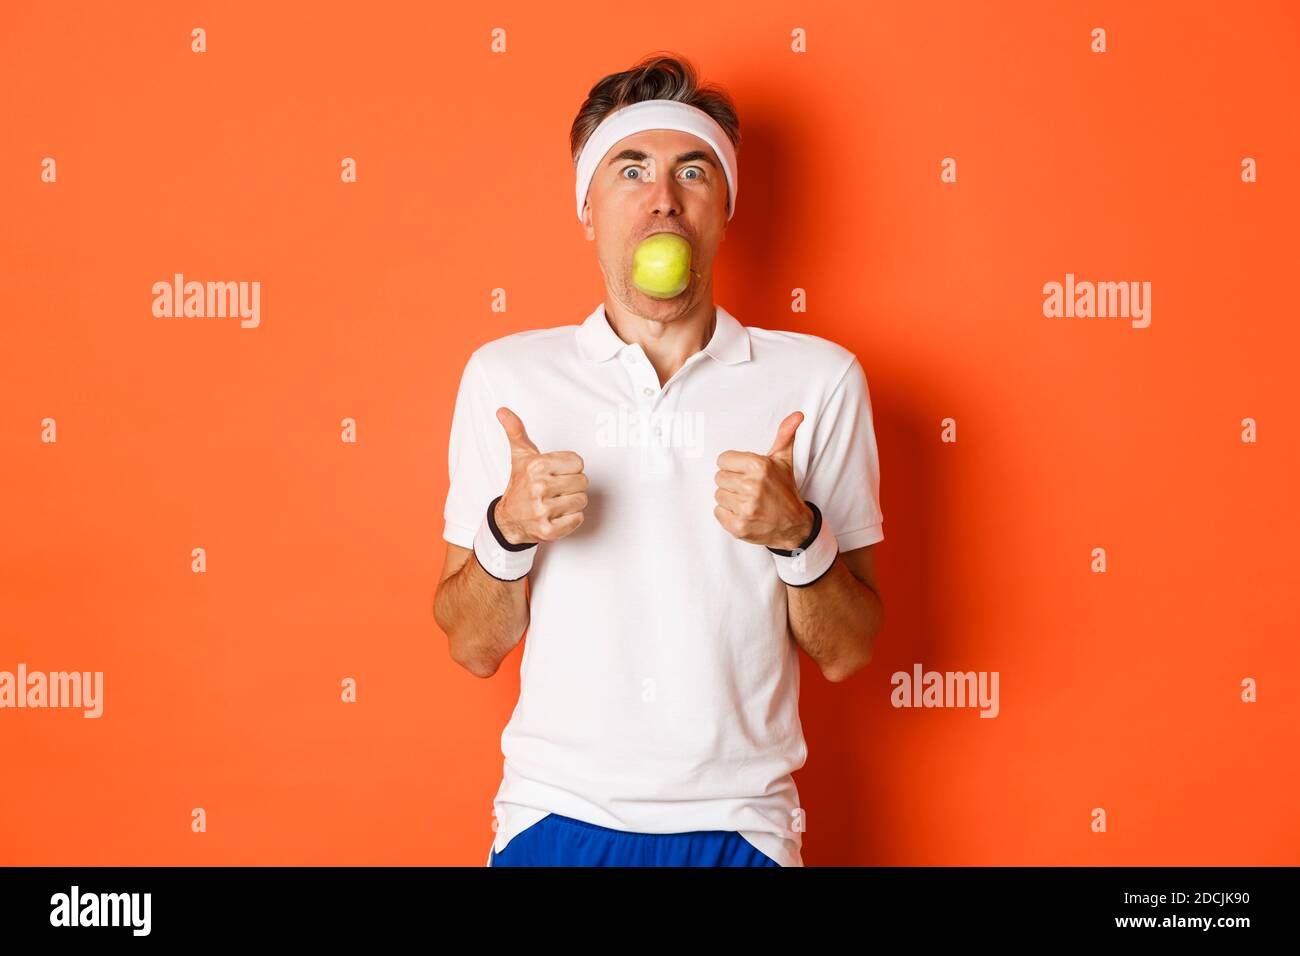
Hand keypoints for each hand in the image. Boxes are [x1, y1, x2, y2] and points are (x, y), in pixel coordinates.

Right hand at [494, 406, 587, 544]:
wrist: (509, 520)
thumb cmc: (520, 484)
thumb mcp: (520, 455)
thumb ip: (516, 431)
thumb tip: (502, 411)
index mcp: (536, 466)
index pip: (578, 462)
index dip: (570, 468)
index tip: (556, 473)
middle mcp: (538, 487)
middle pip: (583, 482)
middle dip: (572, 485)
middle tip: (556, 489)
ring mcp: (542, 510)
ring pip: (582, 500)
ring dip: (573, 502)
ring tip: (556, 502)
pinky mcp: (548, 530)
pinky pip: (578, 519)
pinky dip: (571, 518)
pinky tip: (557, 515)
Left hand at [714, 411, 813, 549]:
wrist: (794, 525)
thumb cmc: (784, 489)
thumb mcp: (784, 461)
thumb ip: (785, 435)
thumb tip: (797, 414)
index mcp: (759, 466)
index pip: (723, 459)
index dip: (733, 466)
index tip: (746, 473)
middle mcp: (751, 486)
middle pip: (719, 477)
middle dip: (732, 482)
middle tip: (748, 489)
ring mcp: (745, 508)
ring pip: (718, 495)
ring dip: (730, 499)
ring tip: (748, 501)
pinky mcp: (738, 526)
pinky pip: (718, 513)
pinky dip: (728, 515)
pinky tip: (744, 513)